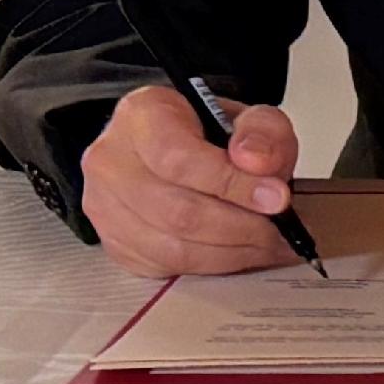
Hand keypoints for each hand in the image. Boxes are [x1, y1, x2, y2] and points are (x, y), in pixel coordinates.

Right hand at [81, 83, 303, 276]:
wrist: (171, 148)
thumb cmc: (207, 133)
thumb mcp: (247, 117)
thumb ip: (262, 132)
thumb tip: (257, 164)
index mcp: (141, 116)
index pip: (179, 159)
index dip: (231, 185)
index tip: (276, 198)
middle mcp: (111, 161)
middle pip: (177, 212)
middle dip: (240, 226)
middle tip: (280, 230)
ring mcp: (104, 207)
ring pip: (172, 247)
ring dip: (231, 252)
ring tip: (268, 245)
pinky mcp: (115, 243)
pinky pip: (166, 266)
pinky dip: (212, 266)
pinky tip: (240, 253)